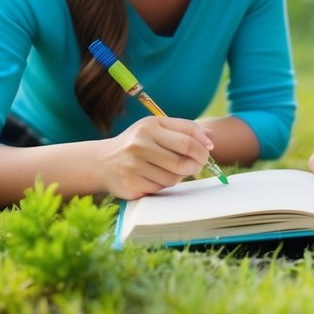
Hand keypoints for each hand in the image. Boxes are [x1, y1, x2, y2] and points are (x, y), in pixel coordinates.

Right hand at [98, 117, 212, 199]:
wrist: (102, 162)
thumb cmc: (137, 144)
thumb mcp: (156, 129)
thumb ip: (183, 130)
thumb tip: (211, 138)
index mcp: (150, 126)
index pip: (188, 135)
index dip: (203, 145)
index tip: (208, 150)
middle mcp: (141, 143)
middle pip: (184, 158)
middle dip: (197, 164)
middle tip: (198, 165)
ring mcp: (134, 164)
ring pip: (174, 176)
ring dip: (179, 176)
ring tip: (170, 170)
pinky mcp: (132, 183)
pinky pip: (161, 188)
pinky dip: (164, 185)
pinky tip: (154, 178)